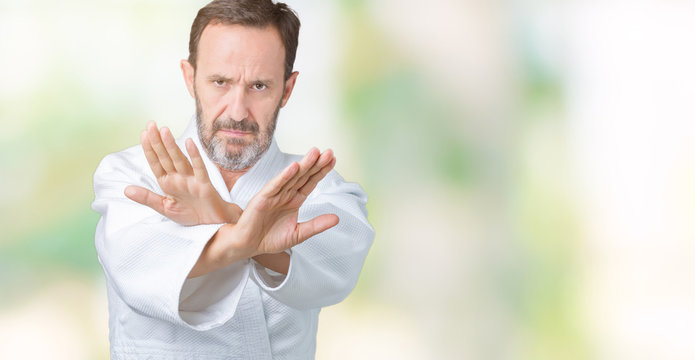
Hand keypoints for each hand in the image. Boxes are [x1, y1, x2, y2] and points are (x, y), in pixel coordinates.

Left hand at [124, 121, 240, 224]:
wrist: (213, 224)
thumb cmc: (192, 214)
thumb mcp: (165, 208)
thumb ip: (147, 198)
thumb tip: (126, 190)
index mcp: (168, 183)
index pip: (156, 163)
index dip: (149, 149)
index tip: (143, 134)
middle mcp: (179, 178)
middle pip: (166, 157)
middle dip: (158, 141)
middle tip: (150, 124)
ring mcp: (192, 179)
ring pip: (179, 159)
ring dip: (172, 145)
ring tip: (164, 131)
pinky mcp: (204, 184)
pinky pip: (199, 168)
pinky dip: (194, 156)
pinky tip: (189, 143)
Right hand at [231, 147, 338, 256]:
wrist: (248, 245)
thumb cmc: (270, 239)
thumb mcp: (299, 233)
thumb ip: (316, 225)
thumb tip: (336, 218)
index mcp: (294, 200)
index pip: (310, 182)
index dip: (321, 171)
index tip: (332, 160)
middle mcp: (285, 194)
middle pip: (304, 176)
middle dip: (316, 164)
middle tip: (329, 152)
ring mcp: (274, 194)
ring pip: (291, 177)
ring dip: (303, 165)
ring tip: (315, 153)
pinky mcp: (263, 198)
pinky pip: (275, 185)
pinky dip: (284, 176)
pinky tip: (293, 168)